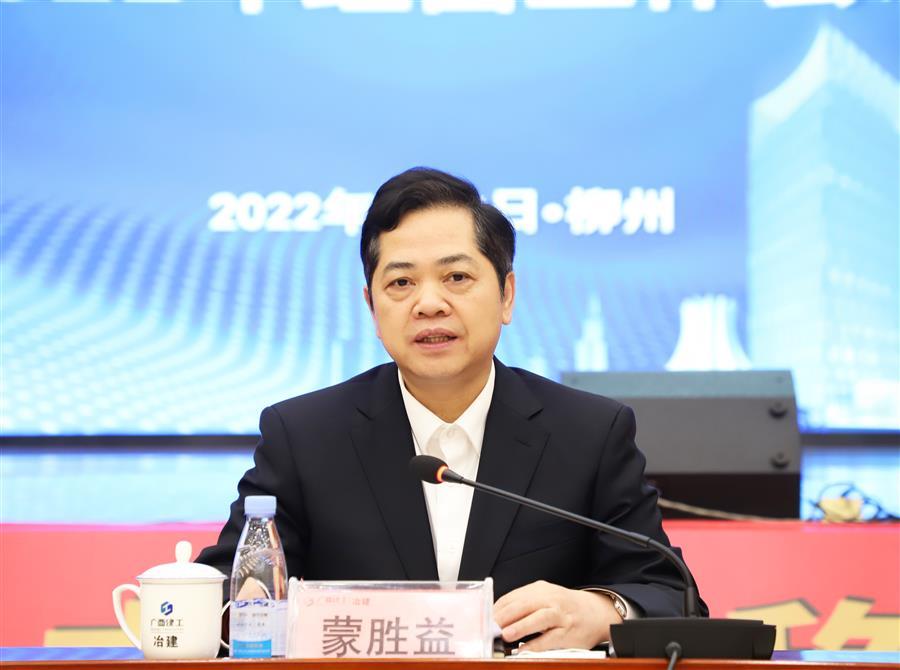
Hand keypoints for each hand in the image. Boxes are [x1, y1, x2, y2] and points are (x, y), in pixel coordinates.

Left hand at [493, 580, 622, 651]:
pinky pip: (551, 639)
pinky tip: (524, 650)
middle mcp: (551, 599)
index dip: (497, 608)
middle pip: (524, 605)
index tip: (484, 619)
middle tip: (490, 627)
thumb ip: (523, 603)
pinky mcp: (568, 633)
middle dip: (505, 616)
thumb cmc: (564, 606)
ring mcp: (561, 615)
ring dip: (521, 626)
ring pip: (539, 618)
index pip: (513, 597)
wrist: (596, 612)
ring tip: (506, 634)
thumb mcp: (544, 597)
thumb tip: (496, 616)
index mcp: (540, 590)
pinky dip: (537, 644)